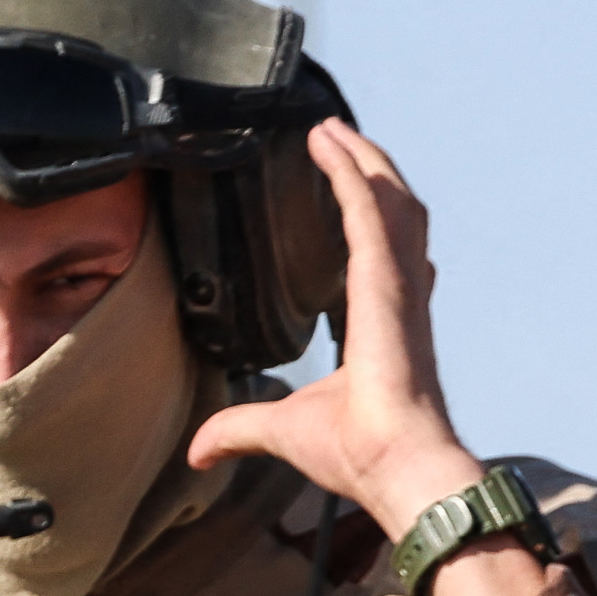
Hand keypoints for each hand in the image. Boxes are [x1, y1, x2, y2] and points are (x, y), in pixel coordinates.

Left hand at [185, 120, 486, 532]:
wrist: (396, 464)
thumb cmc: (359, 452)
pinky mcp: (386, 277)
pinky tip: (325, 141)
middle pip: (392, 215)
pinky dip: (349, 169)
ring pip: (388, 200)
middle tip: (336, 140)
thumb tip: (198, 453)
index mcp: (382, 324)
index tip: (353, 192)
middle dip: (367, 172)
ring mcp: (397, 284)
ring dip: (362, 160)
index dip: (368, 217)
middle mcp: (398, 297)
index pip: (381, 255)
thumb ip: (240, 428)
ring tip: (332, 131)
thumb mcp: (283, 430)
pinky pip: (367, 206)